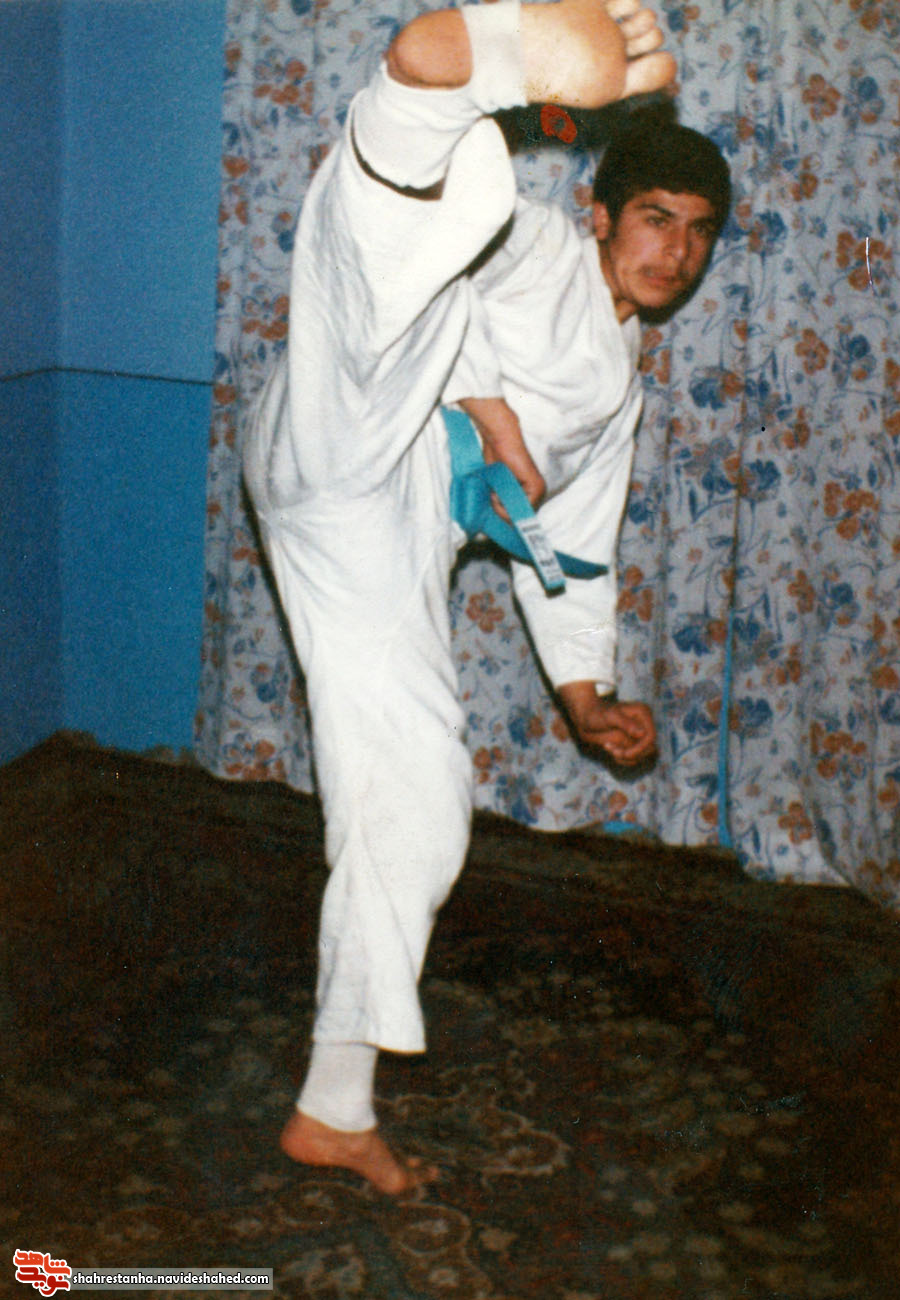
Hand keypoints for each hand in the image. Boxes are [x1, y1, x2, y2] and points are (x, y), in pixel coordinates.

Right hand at [458, 396, 545, 515]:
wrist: (500, 440)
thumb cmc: (496, 460)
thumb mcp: (497, 489)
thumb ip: (501, 504)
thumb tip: (496, 527)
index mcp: (532, 494)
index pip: (518, 518)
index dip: (502, 516)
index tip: (492, 509)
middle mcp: (539, 494)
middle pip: (516, 519)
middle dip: (499, 511)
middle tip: (492, 494)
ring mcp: (539, 492)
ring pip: (515, 516)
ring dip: (499, 507)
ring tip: (494, 490)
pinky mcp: (536, 488)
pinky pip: (517, 509)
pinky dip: (502, 504)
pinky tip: (497, 490)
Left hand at [557, 681, 655, 764]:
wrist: (585, 717)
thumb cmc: (596, 713)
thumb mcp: (610, 717)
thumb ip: (626, 724)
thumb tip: (643, 733)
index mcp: (643, 713)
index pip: (650, 736)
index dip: (640, 748)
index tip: (624, 754)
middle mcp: (643, 723)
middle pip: (649, 748)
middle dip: (632, 754)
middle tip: (614, 752)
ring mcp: (639, 733)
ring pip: (642, 754)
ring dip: (626, 757)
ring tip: (608, 748)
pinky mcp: (632, 741)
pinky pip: (634, 757)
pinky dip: (622, 758)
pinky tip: (608, 748)